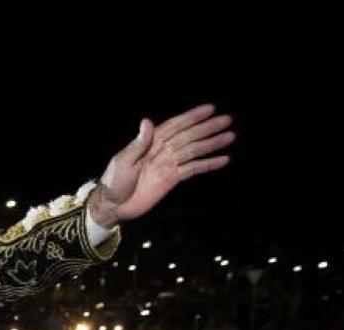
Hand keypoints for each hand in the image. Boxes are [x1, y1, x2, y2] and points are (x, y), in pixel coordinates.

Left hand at [88, 104, 233, 228]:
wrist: (113, 205)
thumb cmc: (114, 181)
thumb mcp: (124, 161)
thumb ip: (138, 144)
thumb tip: (147, 122)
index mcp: (151, 142)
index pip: (175, 126)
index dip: (192, 117)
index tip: (210, 109)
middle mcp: (163, 150)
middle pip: (189, 136)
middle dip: (208, 128)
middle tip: (227, 120)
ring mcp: (169, 164)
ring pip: (194, 151)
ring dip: (212, 144)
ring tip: (230, 136)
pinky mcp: (172, 179)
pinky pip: (193, 169)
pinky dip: (208, 164)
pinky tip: (223, 159)